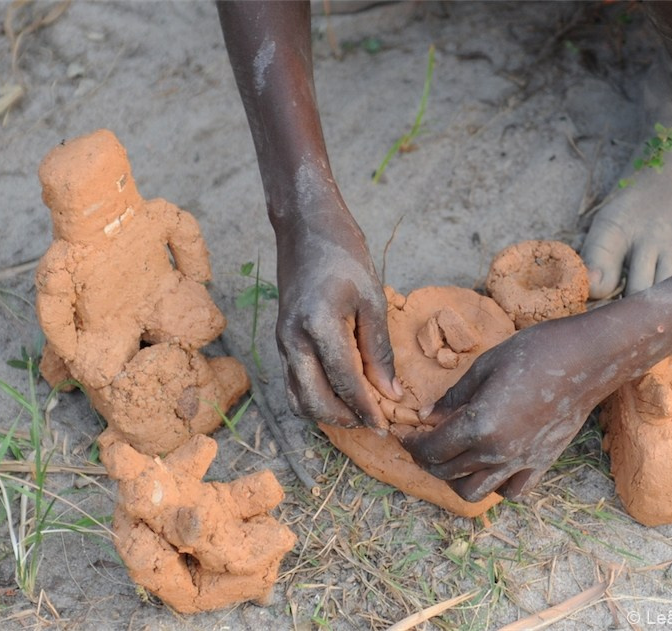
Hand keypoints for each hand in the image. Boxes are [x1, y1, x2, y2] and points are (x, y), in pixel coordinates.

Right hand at [273, 196, 400, 428]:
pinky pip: (292, 384)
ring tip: (357, 413)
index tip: (385, 426)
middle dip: (345, 419)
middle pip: (315, 400)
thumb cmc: (344, 256)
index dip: (367, 408)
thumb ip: (379, 350)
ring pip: (298, 399)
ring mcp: (282, 342)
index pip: (345, 382)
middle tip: (373, 424)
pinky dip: (313, 399)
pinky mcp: (280, 342)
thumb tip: (391, 392)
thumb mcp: (372, 300)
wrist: (306, 229)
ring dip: (326, 414)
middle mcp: (293, 339)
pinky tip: (338, 397)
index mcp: (319, 325)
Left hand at [402, 316, 609, 501]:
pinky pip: (512, 492)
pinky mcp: (542, 463)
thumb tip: (426, 416)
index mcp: (480, 425)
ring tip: (449, 457)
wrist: (587, 358)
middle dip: (425, 460)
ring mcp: (522, 462)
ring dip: (454, 479)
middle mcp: (498, 452)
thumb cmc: (533, 352)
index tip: (403, 433)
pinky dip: (494, 487)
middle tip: (419, 442)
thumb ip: (452, 398)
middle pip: (446, 472)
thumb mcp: (483, 367)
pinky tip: (488, 465)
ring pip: (473, 492)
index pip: (431, 449)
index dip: (411, 444)